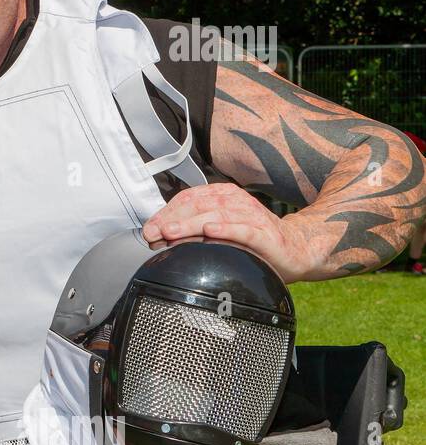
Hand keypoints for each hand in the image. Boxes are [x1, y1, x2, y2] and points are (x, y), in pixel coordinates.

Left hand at [141, 183, 315, 281]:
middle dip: (171, 220)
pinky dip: (226, 228)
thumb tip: (159, 234)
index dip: (165, 213)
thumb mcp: (219, 229)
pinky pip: (243, 229)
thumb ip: (194, 228)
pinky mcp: (265, 233)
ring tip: (170, 232)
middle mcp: (236, 201)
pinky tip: (210, 231)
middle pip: (197, 205)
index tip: (148, 229)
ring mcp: (252, 215)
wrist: (295, 248)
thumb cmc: (252, 241)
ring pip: (216, 215)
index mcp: (222, 196)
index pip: (187, 199)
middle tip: (153, 233)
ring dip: (190, 224)